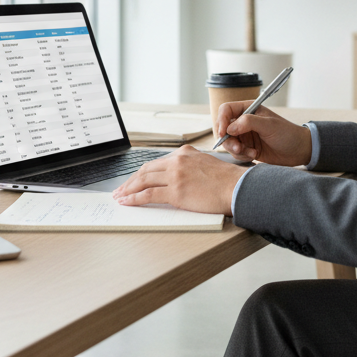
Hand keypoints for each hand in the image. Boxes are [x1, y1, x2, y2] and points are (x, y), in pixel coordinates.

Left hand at [112, 144, 243, 214]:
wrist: (236, 187)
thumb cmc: (226, 180)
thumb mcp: (205, 164)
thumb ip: (189, 167)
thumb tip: (179, 179)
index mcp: (184, 153)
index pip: (157, 163)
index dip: (142, 173)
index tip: (135, 180)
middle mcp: (177, 161)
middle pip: (146, 170)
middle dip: (131, 181)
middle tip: (121, 189)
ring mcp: (175, 176)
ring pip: (143, 181)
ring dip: (128, 189)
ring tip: (120, 197)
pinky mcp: (175, 191)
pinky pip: (148, 195)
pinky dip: (134, 199)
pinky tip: (128, 202)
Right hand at [215, 102, 312, 166]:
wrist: (298, 150)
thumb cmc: (287, 133)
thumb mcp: (269, 125)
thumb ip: (248, 122)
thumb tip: (230, 128)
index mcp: (248, 109)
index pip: (226, 109)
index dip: (221, 120)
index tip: (223, 133)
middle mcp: (244, 121)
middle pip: (223, 128)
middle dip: (228, 140)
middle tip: (238, 148)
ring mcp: (245, 135)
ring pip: (228, 143)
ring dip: (236, 150)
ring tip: (251, 153)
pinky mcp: (247, 148)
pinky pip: (236, 153)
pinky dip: (242, 156)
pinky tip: (254, 155)